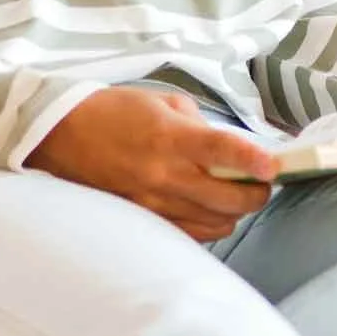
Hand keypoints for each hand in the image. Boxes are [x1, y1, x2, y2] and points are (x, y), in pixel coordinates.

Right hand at [25, 87, 281, 242]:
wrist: (62, 135)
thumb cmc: (113, 112)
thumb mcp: (162, 102)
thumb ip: (199, 124)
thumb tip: (228, 146)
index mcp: (171, 137)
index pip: (224, 151)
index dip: (254, 162)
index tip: (274, 166)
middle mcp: (164, 173)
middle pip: (229, 198)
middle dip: (256, 193)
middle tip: (262, 183)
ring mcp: (154, 201)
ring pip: (214, 222)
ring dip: (234, 212)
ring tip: (236, 197)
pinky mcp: (143, 219)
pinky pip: (190, 233)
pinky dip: (209, 225)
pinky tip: (210, 211)